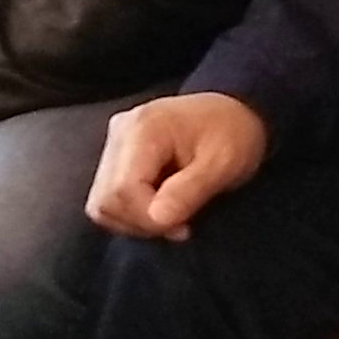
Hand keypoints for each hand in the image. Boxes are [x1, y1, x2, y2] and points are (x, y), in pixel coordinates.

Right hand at [87, 93, 267, 237]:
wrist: (235, 111)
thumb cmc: (234, 134)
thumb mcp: (224, 164)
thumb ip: (189, 191)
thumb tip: (157, 219)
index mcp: (144, 128)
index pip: (123, 190)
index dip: (147, 219)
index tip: (183, 227)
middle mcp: (120, 132)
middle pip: (106, 200)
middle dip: (142, 223)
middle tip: (180, 224)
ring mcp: (115, 142)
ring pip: (102, 203)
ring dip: (135, 221)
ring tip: (172, 214)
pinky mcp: (116, 154)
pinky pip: (108, 196)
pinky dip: (132, 212)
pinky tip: (160, 205)